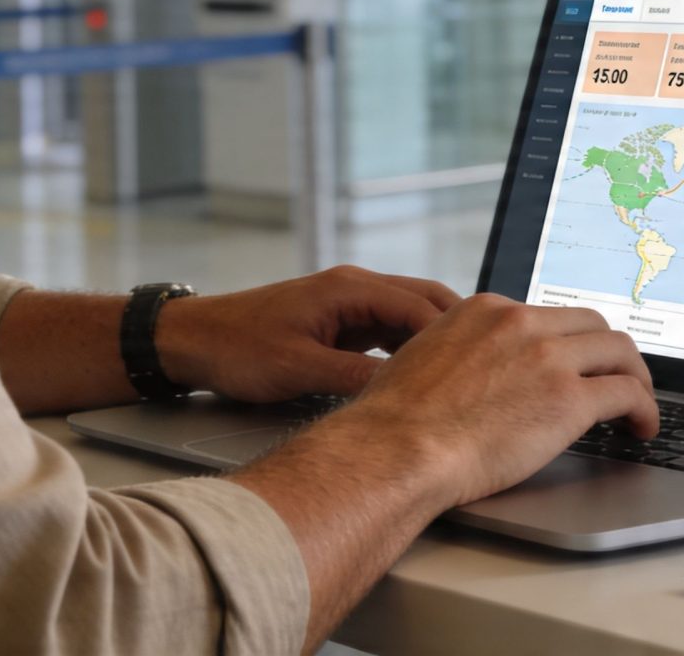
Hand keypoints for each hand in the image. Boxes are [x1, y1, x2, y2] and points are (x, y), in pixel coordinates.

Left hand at [154, 266, 456, 404]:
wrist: (192, 340)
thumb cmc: (237, 348)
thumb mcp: (298, 370)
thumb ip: (353, 379)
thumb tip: (405, 395)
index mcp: (350, 288)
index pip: (422, 305)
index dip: (457, 337)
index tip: (486, 365)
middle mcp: (355, 289)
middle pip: (426, 305)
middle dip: (458, 336)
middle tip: (491, 372)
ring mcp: (348, 306)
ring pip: (409, 320)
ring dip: (436, 346)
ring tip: (468, 380)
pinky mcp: (340, 325)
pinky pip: (389, 334)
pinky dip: (411, 353)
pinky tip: (425, 381)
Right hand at [325, 294, 657, 507]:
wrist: (397, 448)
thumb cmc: (398, 421)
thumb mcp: (425, 359)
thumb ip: (462, 355)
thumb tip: (478, 376)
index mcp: (486, 311)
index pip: (548, 316)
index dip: (570, 343)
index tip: (577, 365)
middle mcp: (521, 323)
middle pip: (592, 325)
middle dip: (610, 354)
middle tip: (617, 380)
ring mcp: (548, 358)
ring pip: (620, 352)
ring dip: (636, 378)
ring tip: (638, 407)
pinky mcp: (569, 399)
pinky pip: (628, 393)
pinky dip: (646, 409)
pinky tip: (642, 429)